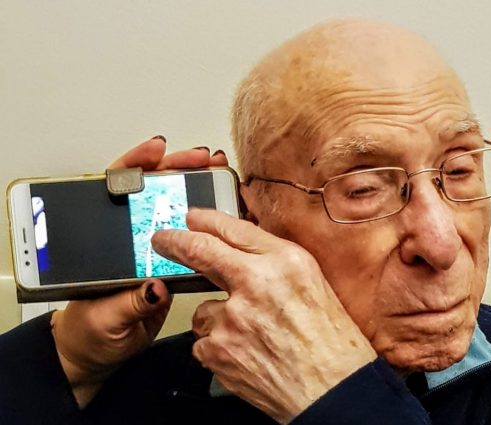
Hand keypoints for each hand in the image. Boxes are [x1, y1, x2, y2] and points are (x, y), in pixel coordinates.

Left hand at [51, 136, 228, 406]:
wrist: (99, 354)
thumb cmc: (89, 332)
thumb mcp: (103, 318)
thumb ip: (127, 303)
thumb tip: (155, 287)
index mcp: (106, 243)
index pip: (116, 191)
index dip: (135, 166)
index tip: (155, 154)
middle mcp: (132, 239)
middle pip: (153, 192)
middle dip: (177, 168)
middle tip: (200, 159)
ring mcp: (155, 251)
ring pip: (176, 210)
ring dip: (197, 188)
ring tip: (217, 171)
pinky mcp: (174, 268)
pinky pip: (193, 240)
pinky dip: (210, 224)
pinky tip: (227, 212)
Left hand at [152, 209, 376, 423]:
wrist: (332, 390)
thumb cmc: (331, 342)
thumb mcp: (313, 283)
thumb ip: (274, 262)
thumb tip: (239, 250)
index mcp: (284, 262)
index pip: (234, 230)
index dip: (207, 221)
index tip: (192, 218)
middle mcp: (256, 284)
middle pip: (200, 251)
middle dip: (174, 242)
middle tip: (162, 240)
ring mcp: (233, 319)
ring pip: (203, 310)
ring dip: (218, 320)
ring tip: (251, 337)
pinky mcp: (218, 351)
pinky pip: (204, 342)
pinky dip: (219, 349)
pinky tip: (246, 355)